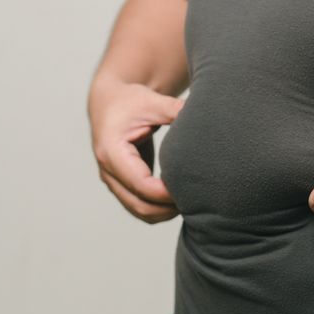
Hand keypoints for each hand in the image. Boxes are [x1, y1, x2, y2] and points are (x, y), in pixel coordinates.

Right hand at [88, 80, 184, 223]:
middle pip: (140, 206)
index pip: (142, 185)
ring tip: (190, 200)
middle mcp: (108, 171)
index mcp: (112, 152)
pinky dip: (159, 208)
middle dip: (169, 208)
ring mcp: (112, 181)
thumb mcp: (152, 102)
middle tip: (198, 200)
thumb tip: (206, 116)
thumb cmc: (129, 101)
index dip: (167, 193)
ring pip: (139, 211)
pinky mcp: (120, 184)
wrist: (107, 102)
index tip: (192, 189)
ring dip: (165, 212)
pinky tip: (179, 197)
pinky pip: (139, 206)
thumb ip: (175, 110)